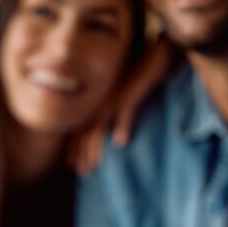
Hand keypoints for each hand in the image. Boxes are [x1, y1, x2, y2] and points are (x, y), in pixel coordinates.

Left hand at [68, 37, 175, 174]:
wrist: (155, 55)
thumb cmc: (141, 77)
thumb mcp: (127, 101)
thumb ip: (120, 120)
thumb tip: (118, 141)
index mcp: (99, 103)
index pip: (82, 127)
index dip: (76, 147)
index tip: (72, 165)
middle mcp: (102, 100)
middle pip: (88, 129)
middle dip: (82, 152)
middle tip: (81, 172)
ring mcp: (115, 96)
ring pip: (101, 123)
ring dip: (96, 146)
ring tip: (93, 165)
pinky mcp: (130, 90)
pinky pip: (125, 109)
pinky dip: (122, 125)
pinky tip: (120, 142)